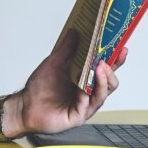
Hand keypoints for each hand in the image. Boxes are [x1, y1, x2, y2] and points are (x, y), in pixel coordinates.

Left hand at [0, 30, 126, 139]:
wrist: (25, 106)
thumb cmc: (39, 88)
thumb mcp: (53, 63)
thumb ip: (66, 49)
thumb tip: (75, 31)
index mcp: (86, 80)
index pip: (106, 69)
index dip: (116, 60)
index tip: (122, 48)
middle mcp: (89, 93)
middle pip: (111, 82)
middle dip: (112, 70)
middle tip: (106, 59)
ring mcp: (85, 105)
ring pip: (103, 94)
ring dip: (103, 80)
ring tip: (100, 67)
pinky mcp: (78, 116)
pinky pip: (88, 105)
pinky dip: (87, 94)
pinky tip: (84, 86)